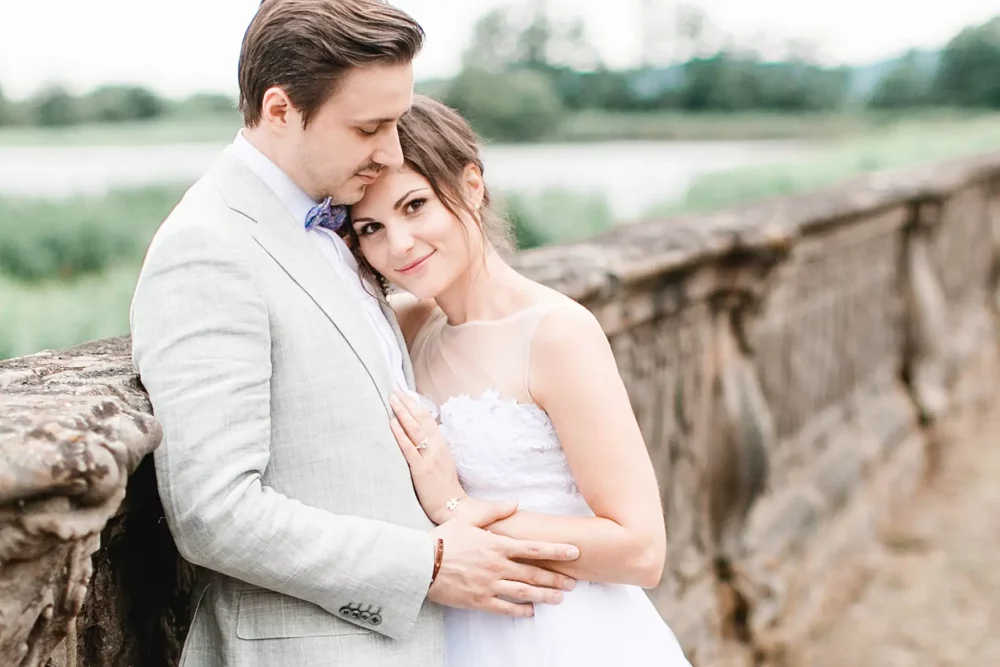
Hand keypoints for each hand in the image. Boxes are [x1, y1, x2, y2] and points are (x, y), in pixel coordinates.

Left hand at [389, 391, 465, 523]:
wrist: (456, 510)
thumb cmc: (449, 490)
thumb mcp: (446, 465)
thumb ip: (436, 450)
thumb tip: (426, 439)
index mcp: (443, 446)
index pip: (429, 419)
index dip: (416, 405)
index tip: (406, 394)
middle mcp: (437, 448)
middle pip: (421, 419)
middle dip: (407, 403)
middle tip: (394, 390)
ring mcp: (429, 458)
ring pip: (415, 429)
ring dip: (402, 412)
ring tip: (391, 399)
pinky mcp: (421, 470)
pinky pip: (409, 449)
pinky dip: (400, 435)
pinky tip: (391, 423)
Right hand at [428, 500, 579, 616]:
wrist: (419, 562)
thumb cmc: (443, 538)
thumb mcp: (468, 518)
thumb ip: (494, 511)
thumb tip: (515, 502)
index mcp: (496, 545)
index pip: (533, 548)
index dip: (556, 551)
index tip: (574, 552)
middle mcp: (496, 566)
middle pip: (533, 574)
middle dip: (556, 579)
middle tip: (574, 583)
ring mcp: (488, 585)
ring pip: (523, 593)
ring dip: (544, 596)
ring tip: (560, 599)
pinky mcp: (478, 600)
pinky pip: (504, 608)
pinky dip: (519, 611)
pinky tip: (531, 612)